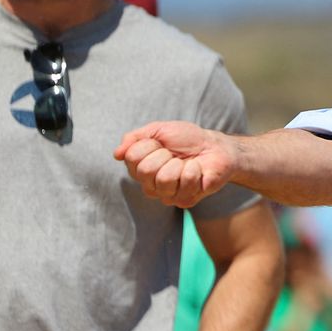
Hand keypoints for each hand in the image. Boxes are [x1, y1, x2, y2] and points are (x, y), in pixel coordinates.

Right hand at [114, 122, 239, 206]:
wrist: (215, 147)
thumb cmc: (187, 139)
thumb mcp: (159, 130)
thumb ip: (135, 138)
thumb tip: (116, 154)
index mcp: (140, 168)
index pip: (132, 157)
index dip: (149, 144)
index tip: (161, 143)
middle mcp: (150, 185)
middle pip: (145, 171)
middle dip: (164, 154)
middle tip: (175, 154)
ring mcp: (167, 195)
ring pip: (164, 180)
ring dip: (179, 164)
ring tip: (186, 162)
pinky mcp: (185, 200)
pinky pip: (185, 184)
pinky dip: (194, 170)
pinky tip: (197, 170)